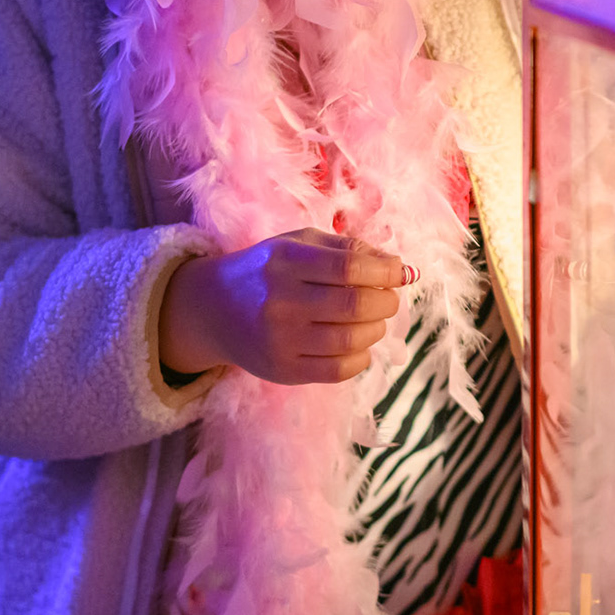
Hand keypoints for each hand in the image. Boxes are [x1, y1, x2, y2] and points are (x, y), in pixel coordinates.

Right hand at [158, 228, 411, 384]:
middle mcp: (280, 300)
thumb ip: (348, 248)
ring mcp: (280, 339)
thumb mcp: (300, 244)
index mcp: (287, 260)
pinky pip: (339, 369)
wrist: (213, 310)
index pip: (349, 266)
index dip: (385, 271)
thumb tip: (399, 266)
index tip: (400, 273)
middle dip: (386, 301)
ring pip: (352, 339)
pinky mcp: (282, 370)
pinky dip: (362, 357)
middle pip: (356, 305)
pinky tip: (357, 344)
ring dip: (377, 328)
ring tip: (373, 320)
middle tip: (388, 298)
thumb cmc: (269, 271)